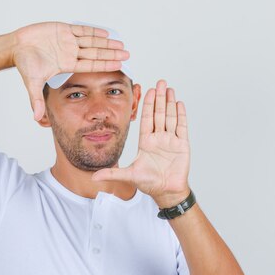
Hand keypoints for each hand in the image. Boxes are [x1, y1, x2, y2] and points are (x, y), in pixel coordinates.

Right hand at [11, 22, 129, 120]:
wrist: (16, 47)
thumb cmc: (24, 63)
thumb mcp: (32, 83)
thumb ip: (36, 100)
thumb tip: (37, 118)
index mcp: (67, 64)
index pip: (90, 65)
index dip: (105, 64)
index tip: (119, 65)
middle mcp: (70, 53)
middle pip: (95, 53)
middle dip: (111, 53)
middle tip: (127, 54)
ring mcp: (68, 41)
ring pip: (91, 41)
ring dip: (106, 42)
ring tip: (121, 44)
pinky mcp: (63, 29)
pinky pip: (81, 30)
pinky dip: (93, 31)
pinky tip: (105, 33)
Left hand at [91, 80, 190, 207]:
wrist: (166, 191)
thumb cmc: (149, 183)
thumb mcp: (129, 176)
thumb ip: (112, 174)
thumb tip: (93, 177)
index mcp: (146, 142)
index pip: (146, 119)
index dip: (147, 104)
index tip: (147, 90)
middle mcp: (158, 138)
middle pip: (159, 113)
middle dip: (160, 98)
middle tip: (160, 82)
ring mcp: (170, 140)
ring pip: (170, 117)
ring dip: (170, 103)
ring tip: (169, 88)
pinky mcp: (182, 145)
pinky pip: (181, 127)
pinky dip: (181, 115)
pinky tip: (179, 103)